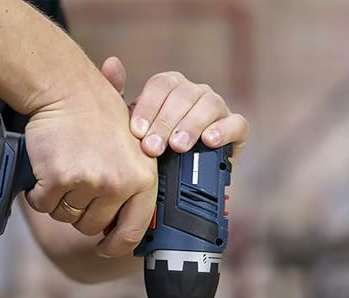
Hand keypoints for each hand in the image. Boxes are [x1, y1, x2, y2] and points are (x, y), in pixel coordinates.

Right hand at [25, 71, 156, 257]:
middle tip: (76, 186)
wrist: (65, 88)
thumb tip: (120, 230)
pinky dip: (39, 193)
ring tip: (63, 171)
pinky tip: (46, 170)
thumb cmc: (97, 115)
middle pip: (91, 227)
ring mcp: (88, 182)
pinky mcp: (58, 179)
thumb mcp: (131, 150)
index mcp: (142, 179)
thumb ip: (130, 188)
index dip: (116, 246)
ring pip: (66, 216)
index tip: (104, 248)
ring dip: (59, 201)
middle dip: (80, 213)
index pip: (132, 231)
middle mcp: (118, 184)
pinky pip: (43, 204)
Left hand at [100, 57, 248, 163]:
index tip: (137, 132)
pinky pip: (236, 123)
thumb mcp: (131, 130)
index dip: (148, 107)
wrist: (175, 183)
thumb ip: (119, 98)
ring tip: (178, 146)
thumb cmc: (151, 151)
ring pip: (209, 104)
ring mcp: (217, 109)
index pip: (160, 85)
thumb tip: (111, 63)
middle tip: (152, 149)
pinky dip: (224, 130)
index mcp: (170, 89)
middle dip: (165, 123)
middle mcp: (194, 93)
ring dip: (191, 125)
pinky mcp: (236, 130)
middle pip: (183, 95)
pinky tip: (209, 141)